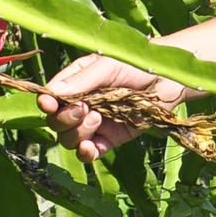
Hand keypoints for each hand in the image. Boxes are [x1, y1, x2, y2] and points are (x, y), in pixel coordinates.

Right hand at [38, 53, 194, 162]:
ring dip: (77, 133)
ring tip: (97, 119)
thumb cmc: (136, 63)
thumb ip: (82, 80)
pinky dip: (86, 153)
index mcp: (75, 82)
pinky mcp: (110, 139)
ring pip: (70, 139)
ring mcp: (96, 124)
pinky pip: (90, 152)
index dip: (47, 103)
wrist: (168, 77)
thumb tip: (53, 93)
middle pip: (57, 122)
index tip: (49, 104)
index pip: (52, 97)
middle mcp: (82, 104)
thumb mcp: (107, 65)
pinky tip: (89, 148)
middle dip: (65, 119)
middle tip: (84, 109)